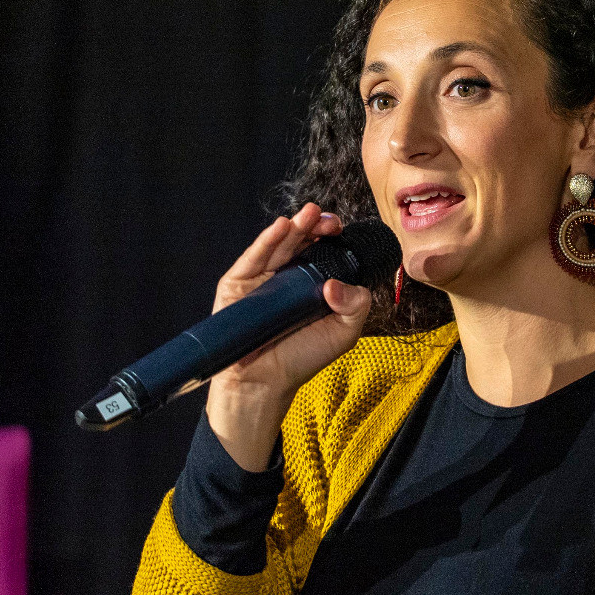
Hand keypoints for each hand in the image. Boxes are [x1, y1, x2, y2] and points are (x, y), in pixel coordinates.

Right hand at [205, 202, 372, 470]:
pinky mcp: (239, 281)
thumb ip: (356, 306)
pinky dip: (267, 240)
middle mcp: (288, 274)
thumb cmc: (302, 357)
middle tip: (329, 221)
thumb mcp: (343, 332)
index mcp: (313, 282)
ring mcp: (262, 276)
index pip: (324, 251)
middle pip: (303, 241)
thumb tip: (338, 283)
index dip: (333, 238)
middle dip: (317, 226)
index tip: (342, 232)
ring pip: (280, 243)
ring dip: (295, 225)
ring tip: (309, 213)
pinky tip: (282, 227)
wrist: (264, 382)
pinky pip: (254, 257)